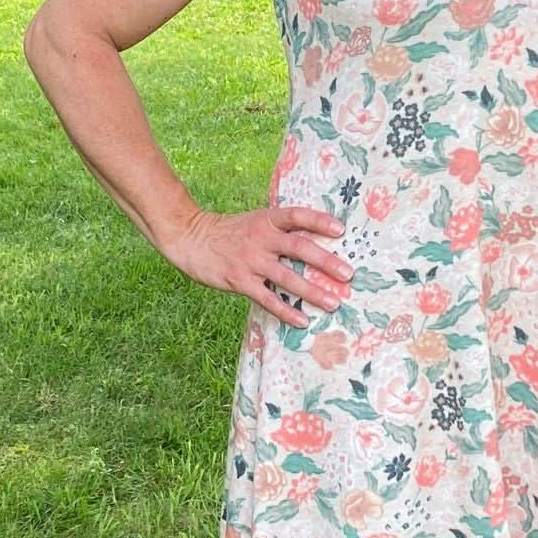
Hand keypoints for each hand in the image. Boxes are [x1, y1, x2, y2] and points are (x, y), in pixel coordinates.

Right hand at [157, 204, 353, 328]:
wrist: (190, 238)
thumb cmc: (229, 232)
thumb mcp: (255, 221)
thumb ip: (279, 229)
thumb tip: (314, 241)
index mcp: (267, 220)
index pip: (297, 216)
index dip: (319, 221)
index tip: (341, 230)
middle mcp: (261, 238)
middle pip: (299, 248)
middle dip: (325, 262)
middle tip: (347, 274)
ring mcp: (250, 261)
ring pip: (287, 277)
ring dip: (312, 292)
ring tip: (333, 303)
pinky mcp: (239, 281)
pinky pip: (267, 299)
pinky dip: (285, 311)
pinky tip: (301, 321)